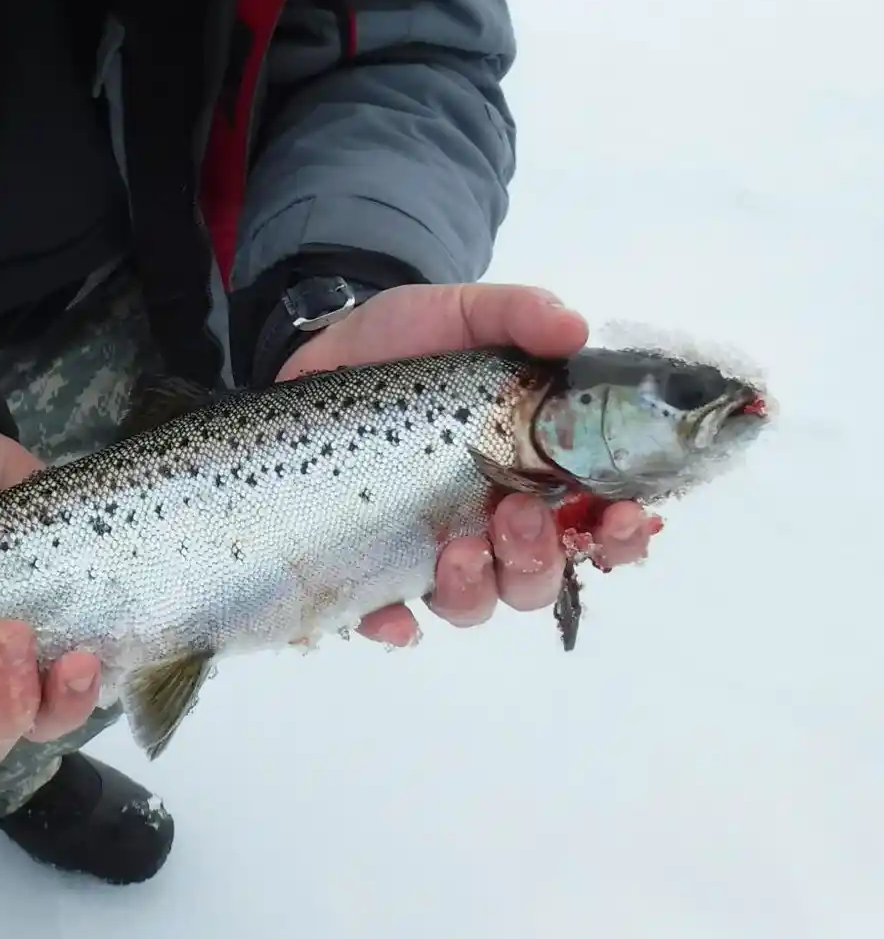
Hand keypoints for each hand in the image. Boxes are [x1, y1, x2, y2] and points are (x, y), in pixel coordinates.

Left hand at [277, 284, 660, 644]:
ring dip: (477, 589)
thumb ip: (518, 315)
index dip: (621, 532)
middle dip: (539, 559)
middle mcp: (491, 522)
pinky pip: (388, 616)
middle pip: (539, 578)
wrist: (317, 351)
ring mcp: (431, 547)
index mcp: (535, 471)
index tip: (620, 516)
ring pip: (475, 604)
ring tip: (457, 550)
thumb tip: (573, 330)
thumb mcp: (462, 314)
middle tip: (516, 514)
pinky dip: (394, 623)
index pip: (599, 522)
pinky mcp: (370, 561)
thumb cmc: (404, 341)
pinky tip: (390, 614)